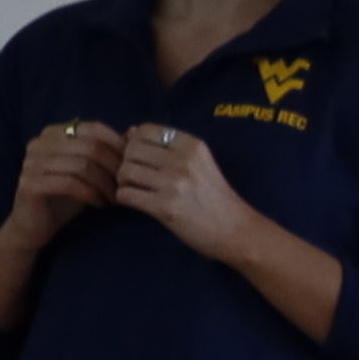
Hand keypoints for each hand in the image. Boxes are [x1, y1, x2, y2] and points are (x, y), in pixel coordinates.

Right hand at [0, 117, 128, 242]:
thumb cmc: (66, 196)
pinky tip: (100, 204)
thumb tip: (135, 131)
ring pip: (81, 165)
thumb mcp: (91, 171)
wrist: (34, 226)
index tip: (131, 166)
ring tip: (114, 197)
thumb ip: (108, 150)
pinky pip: (69, 183)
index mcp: (53, 133)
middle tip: (125, 185)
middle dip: (114, 167)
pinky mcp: (30, 183)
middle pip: (90, 146)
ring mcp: (31, 162)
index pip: (94, 128)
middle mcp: (39, 143)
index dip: (118, 146)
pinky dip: (90, 193)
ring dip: (104, 183)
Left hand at [115, 123, 259, 261]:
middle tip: (133, 177)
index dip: (134, 143)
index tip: (141, 159)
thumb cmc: (215, 196)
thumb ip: (167, 147)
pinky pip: (127, 195)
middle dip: (125, 163)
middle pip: (131, 150)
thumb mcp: (199, 163)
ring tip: (134, 190)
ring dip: (123, 182)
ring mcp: (174, 184)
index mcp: (191, 145)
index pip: (145, 130)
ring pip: (125, 171)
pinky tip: (136, 203)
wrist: (235, 229)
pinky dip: (124, 199)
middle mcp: (182, 160)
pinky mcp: (165, 207)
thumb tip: (129, 131)